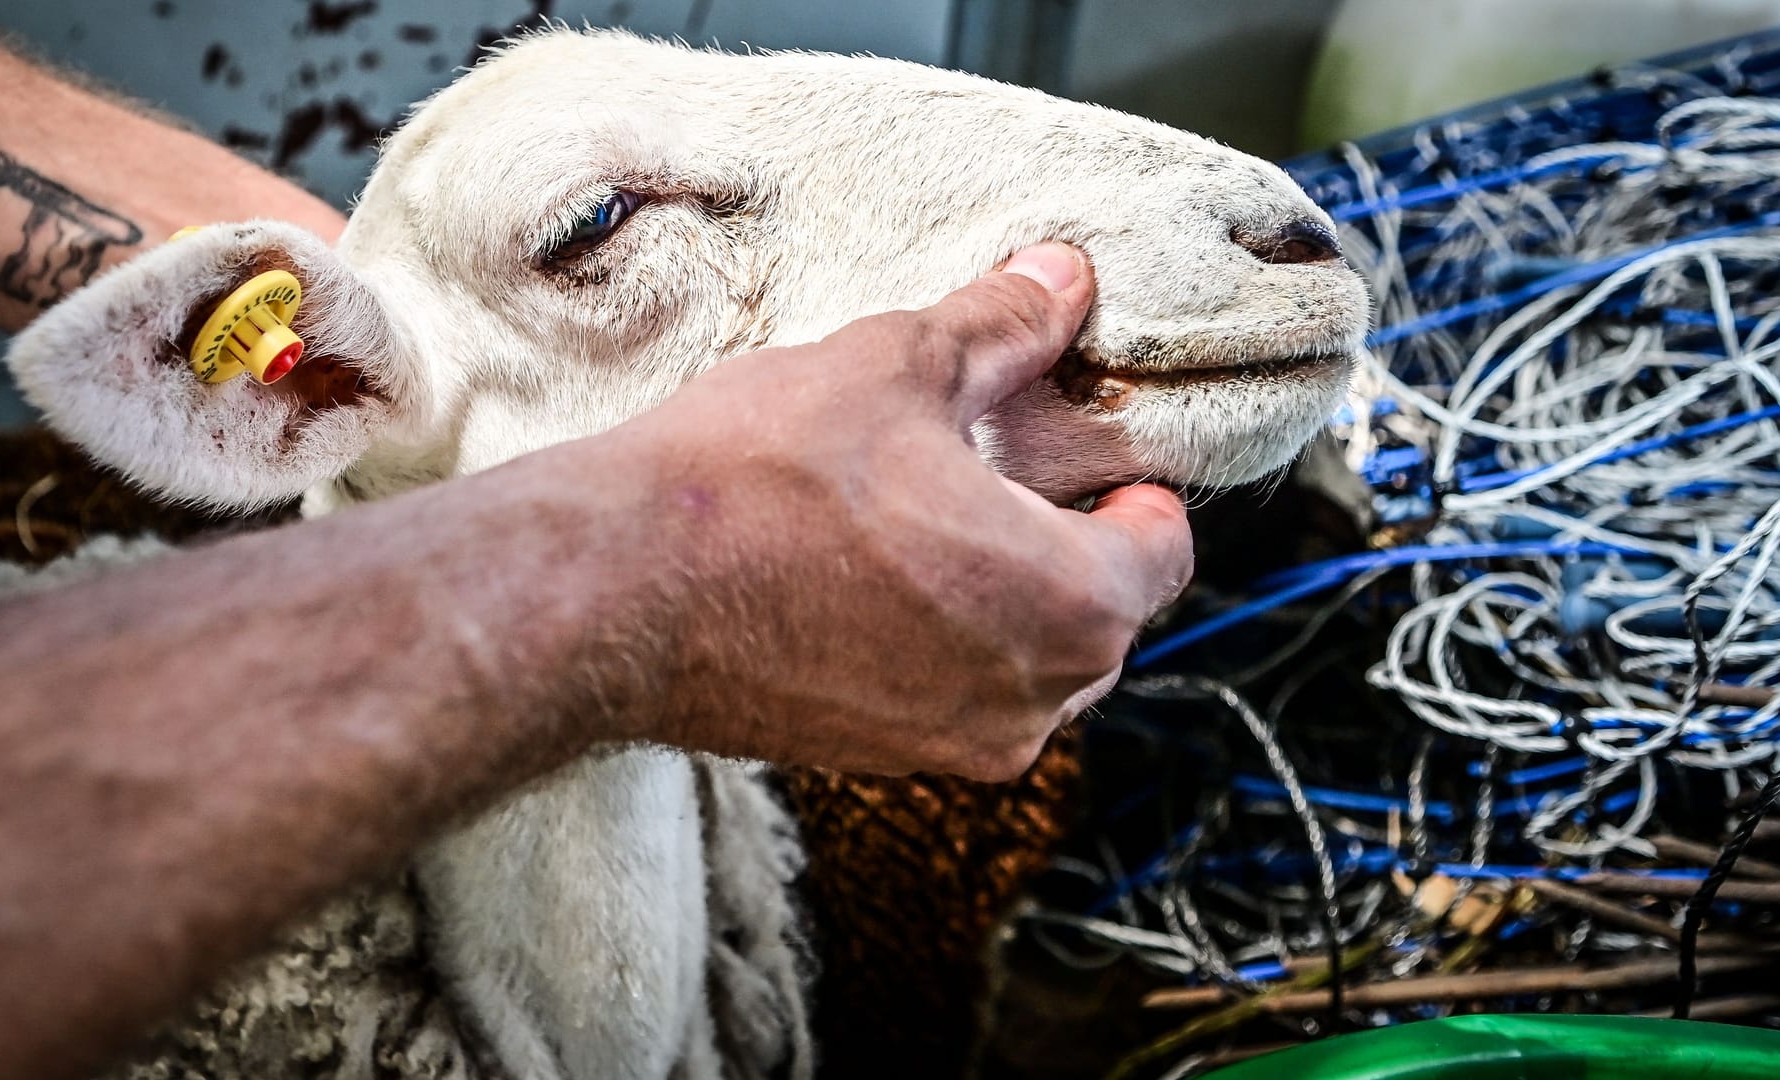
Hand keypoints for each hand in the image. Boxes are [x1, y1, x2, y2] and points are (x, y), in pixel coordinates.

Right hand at [573, 243, 1193, 778]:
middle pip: (1102, 613)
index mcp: (1071, 604)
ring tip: (915, 523)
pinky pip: (953, 698)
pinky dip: (938, 644)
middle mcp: (1033, 702)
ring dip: (999, 598)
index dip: (1129, 485)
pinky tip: (860, 578)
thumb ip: (1004, 326)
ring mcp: (955, 748)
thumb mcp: (898, 367)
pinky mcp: (880, 765)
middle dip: (1062, 541)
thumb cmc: (761, 480)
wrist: (616, 590)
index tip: (1079, 452)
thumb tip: (1063, 281)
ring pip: (1027, 663)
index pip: (1163, 548)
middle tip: (987, 473)